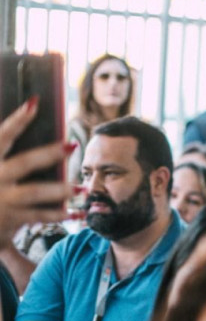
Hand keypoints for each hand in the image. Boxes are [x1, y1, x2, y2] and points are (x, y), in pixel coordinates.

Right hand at [0, 102, 73, 244]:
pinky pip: (40, 215)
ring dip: (60, 190)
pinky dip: (60, 215)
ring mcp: (4, 199)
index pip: (3, 136)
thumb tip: (36, 120)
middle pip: (24, 163)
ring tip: (81, 188)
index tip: (34, 102)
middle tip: (73, 145)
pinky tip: (76, 213)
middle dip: (49, 154)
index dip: (17, 120)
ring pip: (35, 192)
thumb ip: (11, 153)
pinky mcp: (11, 218)